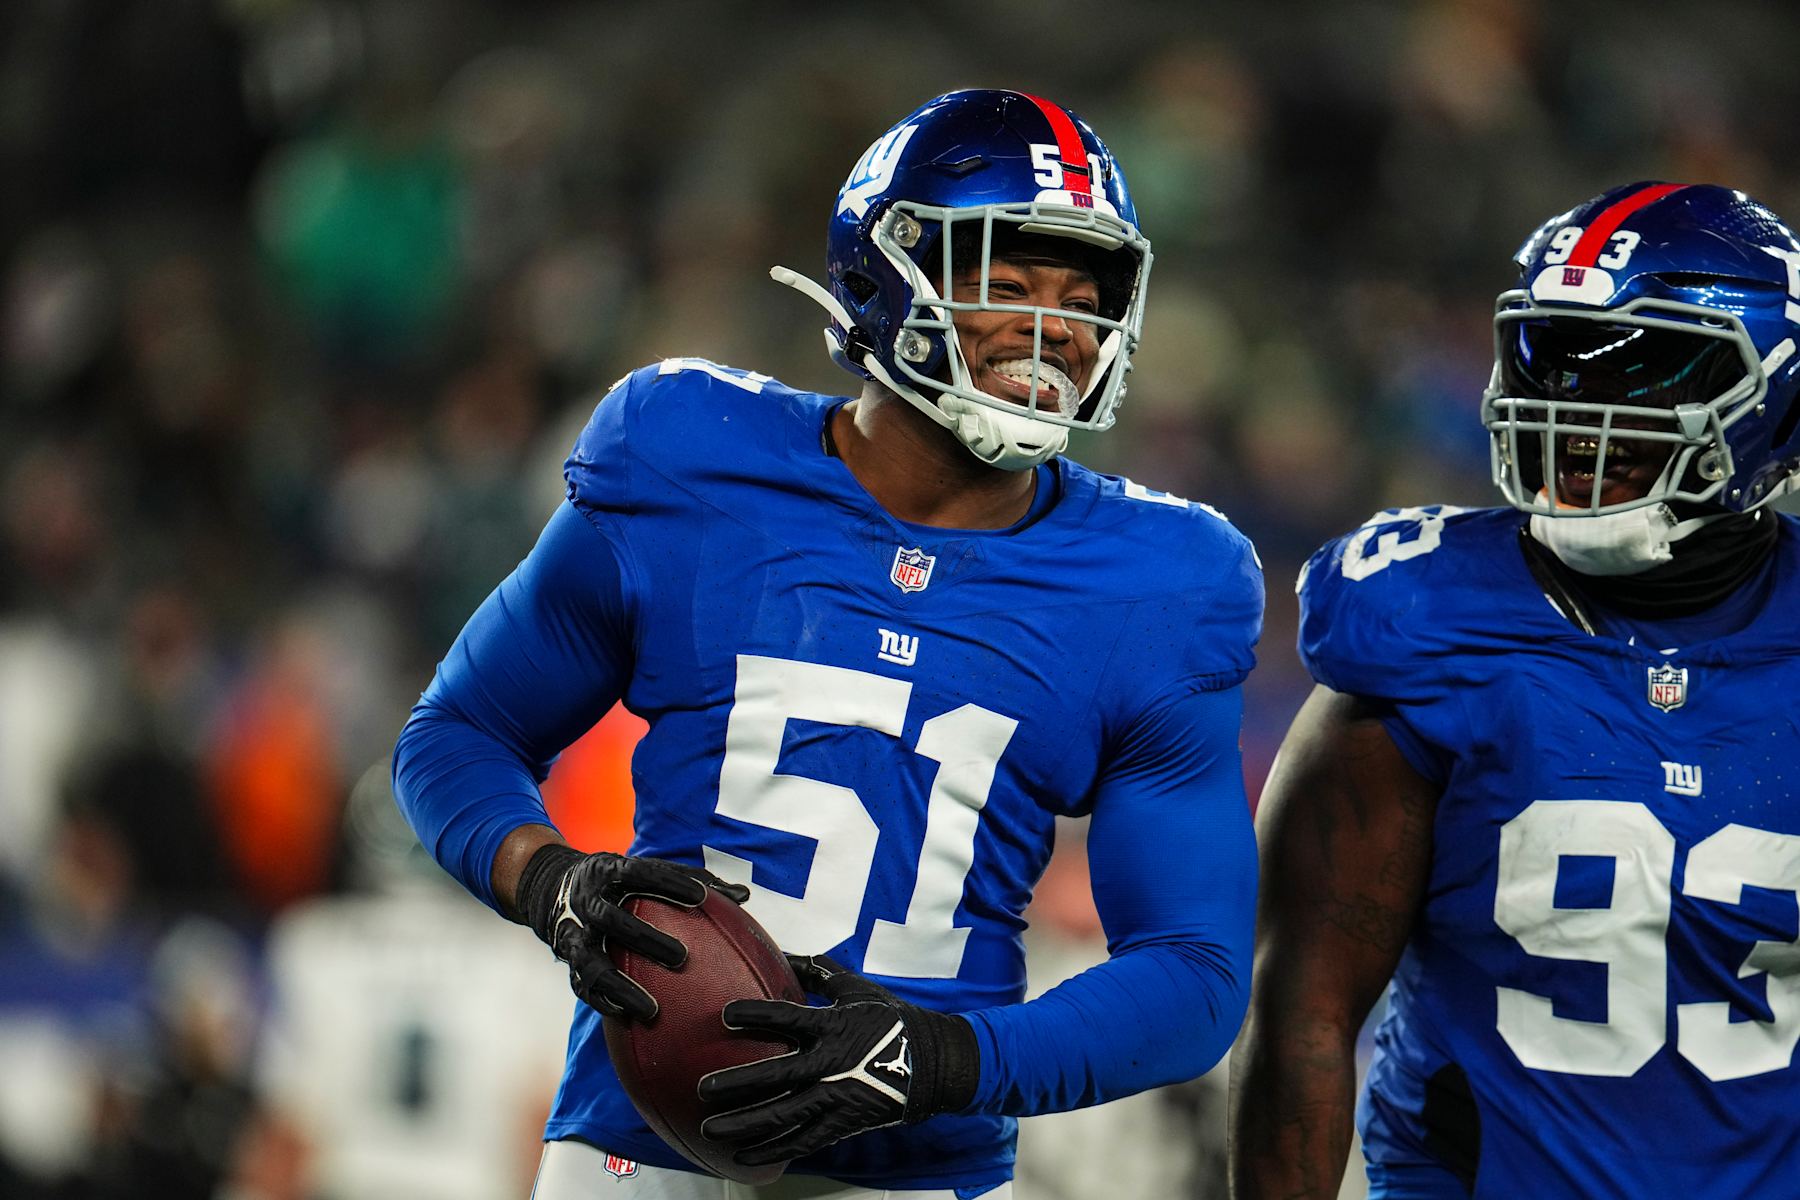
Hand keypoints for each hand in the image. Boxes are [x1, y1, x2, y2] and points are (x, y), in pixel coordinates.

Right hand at [516, 843, 749, 1021]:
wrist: (551, 888)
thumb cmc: (619, 881)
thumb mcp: (644, 872)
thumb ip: (691, 882)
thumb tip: (744, 896)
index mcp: (608, 871)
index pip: (639, 872)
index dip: (670, 882)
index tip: (702, 897)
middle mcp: (587, 901)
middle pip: (613, 919)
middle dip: (645, 939)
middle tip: (682, 958)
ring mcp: (574, 933)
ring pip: (592, 962)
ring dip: (621, 987)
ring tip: (653, 1010)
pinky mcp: (568, 960)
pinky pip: (582, 987)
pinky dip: (606, 1003)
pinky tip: (631, 1019)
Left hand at [696, 955, 979, 1165]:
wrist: (933, 1064)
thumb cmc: (891, 1020)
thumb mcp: (857, 990)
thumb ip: (818, 973)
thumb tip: (784, 952)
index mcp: (833, 1026)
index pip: (788, 1018)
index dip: (756, 1016)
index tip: (725, 1016)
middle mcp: (831, 1063)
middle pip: (777, 1074)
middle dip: (737, 1083)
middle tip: (702, 1088)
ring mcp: (836, 1098)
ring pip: (784, 1116)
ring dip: (744, 1124)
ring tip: (710, 1129)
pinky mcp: (842, 1124)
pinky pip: (802, 1142)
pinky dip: (771, 1152)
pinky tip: (742, 1157)